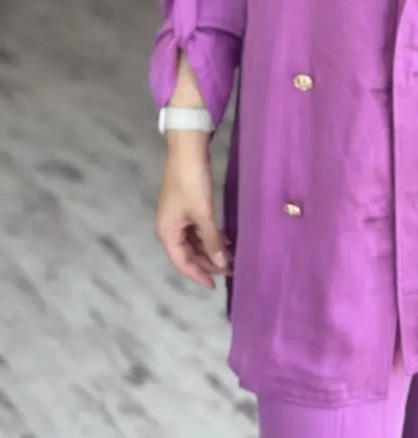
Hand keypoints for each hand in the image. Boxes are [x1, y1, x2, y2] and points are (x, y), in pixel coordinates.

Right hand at [155, 137, 230, 289]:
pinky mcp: (185, 207)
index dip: (198, 275)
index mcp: (167, 233)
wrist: (187, 151)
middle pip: (187, 254)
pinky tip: (224, 239)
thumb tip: (221, 265)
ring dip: (210, 250)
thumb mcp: (203, 214)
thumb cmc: (192, 183)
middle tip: (230, 270)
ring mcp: (176, 217)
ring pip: (193, 242)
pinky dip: (209, 237)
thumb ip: (212, 240)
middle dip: (208, 263)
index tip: (215, 285)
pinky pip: (196, 230)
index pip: (182, 263)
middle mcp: (169, 228)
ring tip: (230, 258)